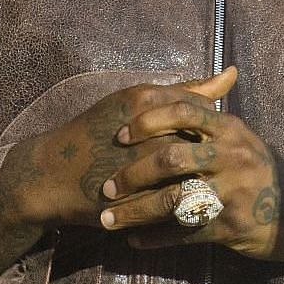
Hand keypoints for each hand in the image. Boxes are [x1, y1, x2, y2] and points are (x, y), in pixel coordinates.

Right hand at [0, 69, 237, 275]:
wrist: (54, 173)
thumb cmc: (97, 132)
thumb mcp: (137, 102)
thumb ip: (185, 92)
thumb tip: (230, 77)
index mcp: (145, 99)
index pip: (201, 110)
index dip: (209, 127)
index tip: (205, 138)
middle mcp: (146, 129)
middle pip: (200, 143)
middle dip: (209, 157)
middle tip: (209, 166)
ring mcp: (140, 165)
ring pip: (192, 174)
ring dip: (202, 184)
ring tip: (202, 188)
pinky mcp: (135, 196)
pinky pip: (175, 203)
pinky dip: (185, 206)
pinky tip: (187, 207)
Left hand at [96, 67, 283, 263]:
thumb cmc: (258, 170)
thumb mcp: (241, 137)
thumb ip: (218, 111)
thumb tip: (222, 71)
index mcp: (228, 129)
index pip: (183, 111)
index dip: (147, 120)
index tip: (120, 135)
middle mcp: (230, 156)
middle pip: (172, 158)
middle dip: (132, 174)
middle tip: (106, 186)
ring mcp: (230, 193)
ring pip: (173, 200)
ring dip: (135, 212)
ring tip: (108, 220)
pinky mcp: (229, 226)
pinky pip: (184, 233)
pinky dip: (155, 239)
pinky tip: (135, 242)